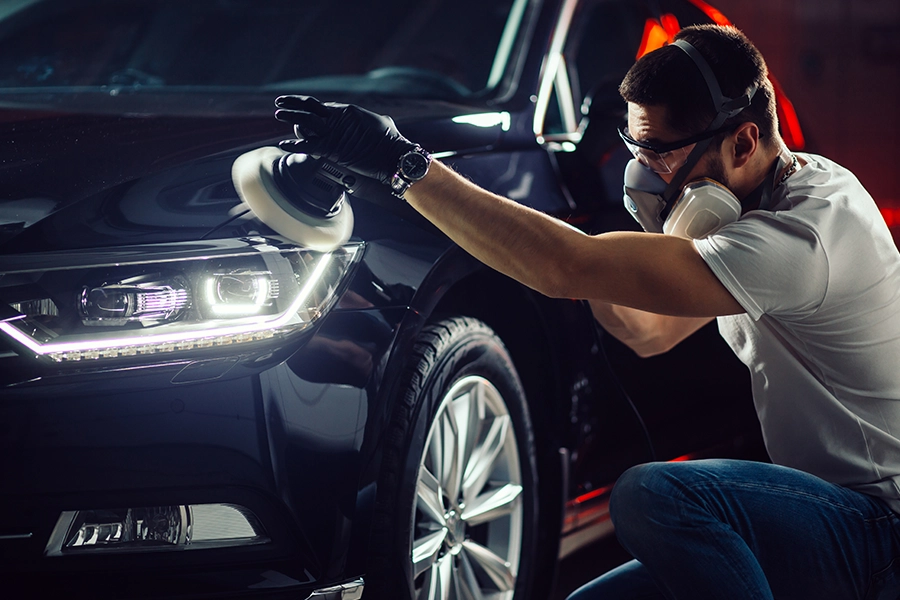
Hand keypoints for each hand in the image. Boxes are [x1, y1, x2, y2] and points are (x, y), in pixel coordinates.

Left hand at [274, 95, 417, 184]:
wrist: (393, 156)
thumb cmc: (390, 141)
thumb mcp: (380, 122)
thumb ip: (369, 120)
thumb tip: (375, 120)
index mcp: (347, 110)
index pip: (321, 105)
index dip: (306, 103)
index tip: (296, 103)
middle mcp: (337, 118)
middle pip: (309, 108)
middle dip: (292, 103)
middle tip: (279, 102)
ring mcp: (333, 132)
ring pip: (304, 122)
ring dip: (289, 117)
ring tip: (278, 114)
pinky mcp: (331, 148)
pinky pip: (307, 145)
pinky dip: (294, 145)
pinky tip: (283, 145)